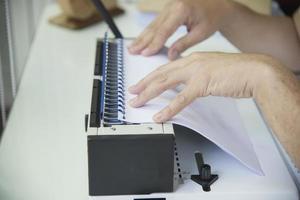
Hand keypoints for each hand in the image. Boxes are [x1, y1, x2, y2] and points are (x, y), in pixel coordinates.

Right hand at [128, 0, 233, 59]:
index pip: (164, 30)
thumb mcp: (201, 33)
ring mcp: (169, 6)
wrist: (219, 4)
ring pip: (153, 24)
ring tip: (132, 47)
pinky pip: (156, 22)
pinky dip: (148, 32)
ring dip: (142, 37)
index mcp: (182, 9)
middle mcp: (173, 5)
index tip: (145, 54)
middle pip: (154, 27)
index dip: (154, 43)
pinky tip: (141, 40)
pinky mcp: (168, 9)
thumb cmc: (213, 17)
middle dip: (143, 40)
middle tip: (132, 51)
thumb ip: (184, 44)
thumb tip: (170, 56)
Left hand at [128, 52, 275, 121]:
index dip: (152, 76)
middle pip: (160, 74)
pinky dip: (168, 108)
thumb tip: (188, 87)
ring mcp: (196, 72)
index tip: (141, 84)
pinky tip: (159, 116)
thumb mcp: (213, 71)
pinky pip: (181, 98)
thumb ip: (198, 77)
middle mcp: (192, 62)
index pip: (166, 68)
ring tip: (137, 102)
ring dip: (148, 94)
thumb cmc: (238, 72)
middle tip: (131, 93)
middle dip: (143, 84)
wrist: (256, 71)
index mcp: (194, 59)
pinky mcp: (203, 84)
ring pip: (165, 83)